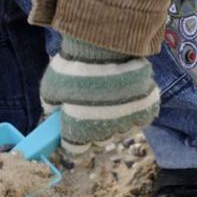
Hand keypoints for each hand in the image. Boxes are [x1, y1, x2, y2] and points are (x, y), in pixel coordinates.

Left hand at [40, 35, 159, 155]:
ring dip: (114, 117)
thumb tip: (55, 112)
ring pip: (120, 128)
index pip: (74, 150)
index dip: (71, 139)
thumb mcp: (50, 87)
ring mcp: (128, 122)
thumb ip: (52, 106)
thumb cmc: (74, 67)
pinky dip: (133, 108)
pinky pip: (139, 117)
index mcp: (80, 132)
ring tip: (108, 94)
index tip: (70, 128)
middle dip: (92, 127)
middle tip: (89, 106)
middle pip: (99, 139)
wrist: (106, 47)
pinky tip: (125, 93)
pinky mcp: (147, 110)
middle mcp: (106, 133)